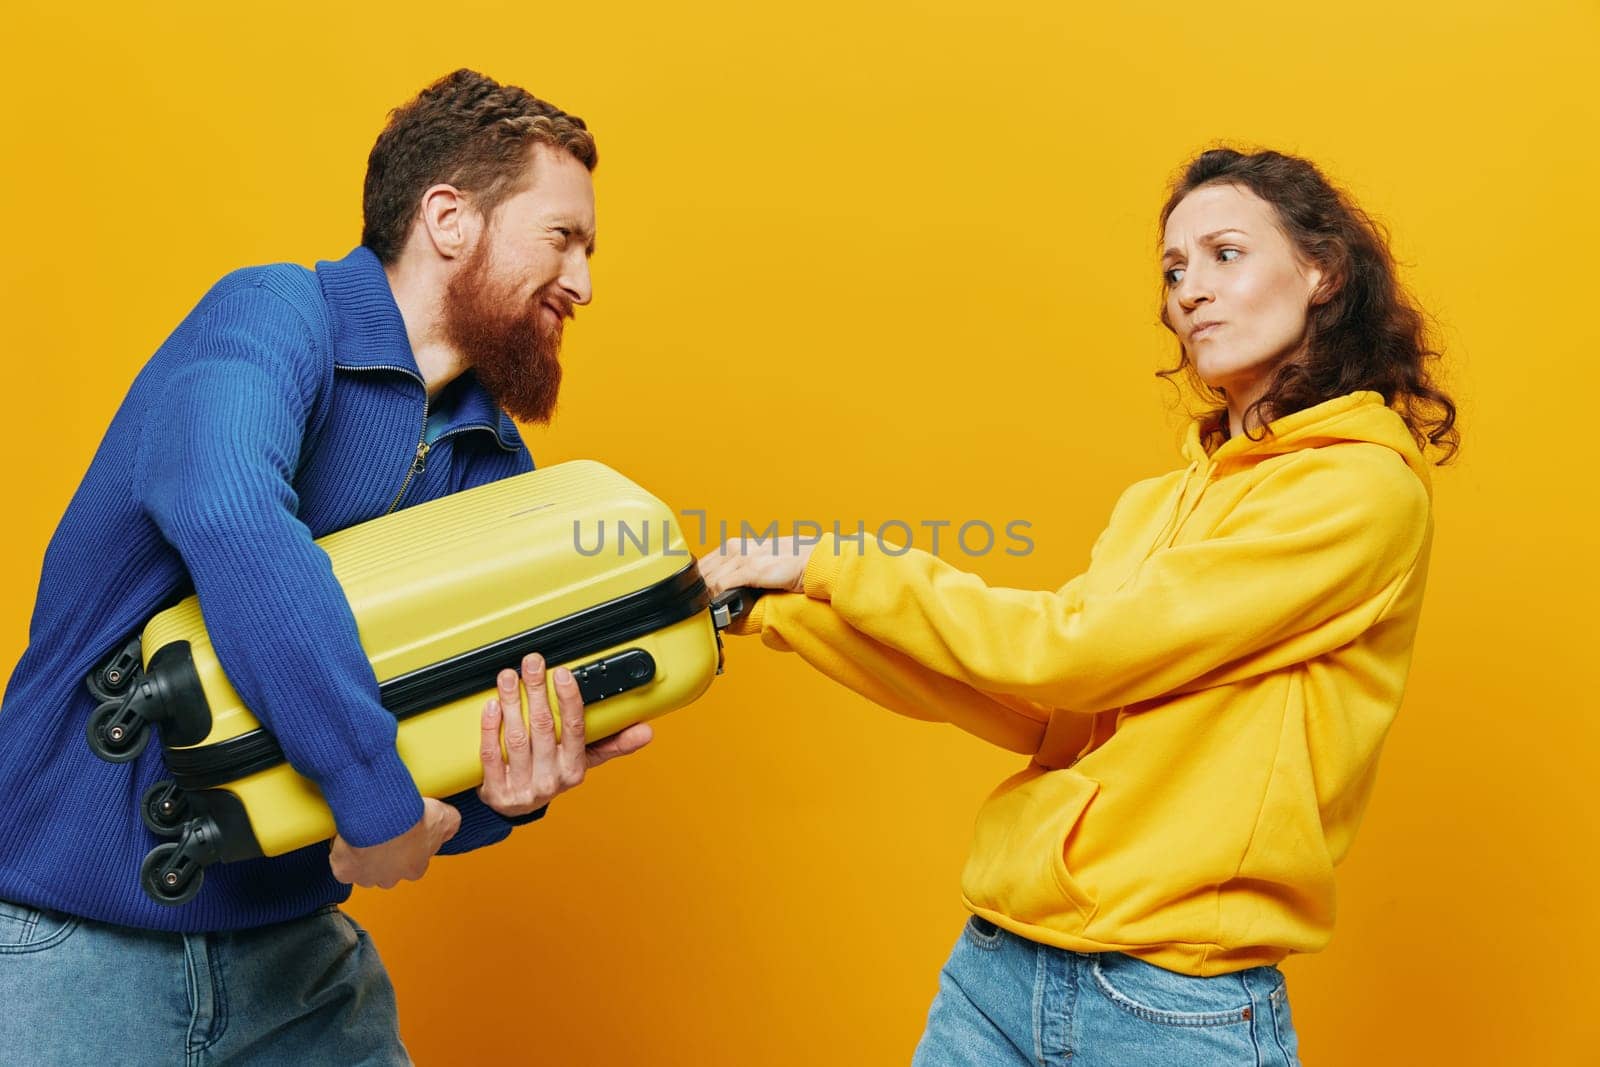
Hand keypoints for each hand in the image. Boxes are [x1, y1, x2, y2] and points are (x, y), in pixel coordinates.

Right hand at [329, 797, 460, 888]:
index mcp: (415, 869)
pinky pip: (342, 867)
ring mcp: (367, 878)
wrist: (382, 818)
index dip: (405, 848)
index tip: (400, 832)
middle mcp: (392, 879)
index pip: (411, 863)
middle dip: (383, 855)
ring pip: (364, 871)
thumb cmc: (412, 817)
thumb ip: (451, 823)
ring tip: (362, 834)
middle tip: (381, 832)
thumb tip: (453, 822)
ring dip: (363, 856)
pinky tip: (345, 840)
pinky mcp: (345, 872)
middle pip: (387, 870)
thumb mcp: (444, 817)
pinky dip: (341, 855)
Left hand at [476, 652, 653, 817]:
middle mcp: (550, 779)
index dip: (568, 699)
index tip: (561, 673)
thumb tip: (646, 731)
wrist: (516, 807)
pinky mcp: (496, 791)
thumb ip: (613, 744)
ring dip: (511, 703)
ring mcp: (522, 786)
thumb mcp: (583, 761)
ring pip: (516, 738)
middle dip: (535, 690)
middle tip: (531, 663)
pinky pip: (491, 756)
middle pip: (543, 727)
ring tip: (508, 677)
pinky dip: (490, 729)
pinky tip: (491, 706)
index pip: (574, 728)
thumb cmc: (551, 775)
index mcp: (574, 768)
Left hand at [697, 535, 817, 598]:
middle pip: (701, 573)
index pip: (702, 565)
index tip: (698, 598)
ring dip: (707, 598)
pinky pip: (722, 585)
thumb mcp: (756, 565)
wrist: (812, 561)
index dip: (697, 584)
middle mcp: (735, 548)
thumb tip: (724, 594)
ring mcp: (742, 557)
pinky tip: (719, 607)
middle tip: (701, 609)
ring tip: (710, 612)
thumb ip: (739, 575)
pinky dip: (717, 599)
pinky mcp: (751, 570)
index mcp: (734, 546)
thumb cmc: (790, 564)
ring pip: (708, 580)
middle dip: (699, 592)